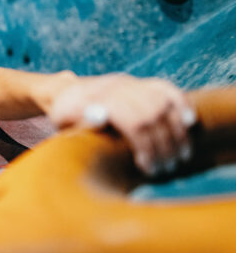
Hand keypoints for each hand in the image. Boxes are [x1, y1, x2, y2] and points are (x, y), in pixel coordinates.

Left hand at [49, 74, 195, 176]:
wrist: (68, 92)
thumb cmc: (66, 116)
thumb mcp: (63, 123)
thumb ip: (79, 125)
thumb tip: (97, 120)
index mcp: (95, 99)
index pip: (130, 121)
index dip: (143, 146)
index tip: (146, 168)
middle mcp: (115, 88)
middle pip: (149, 116)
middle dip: (161, 146)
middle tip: (164, 169)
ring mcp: (130, 84)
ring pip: (162, 104)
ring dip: (175, 132)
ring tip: (179, 157)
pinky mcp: (141, 83)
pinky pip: (167, 89)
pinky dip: (181, 104)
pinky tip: (190, 123)